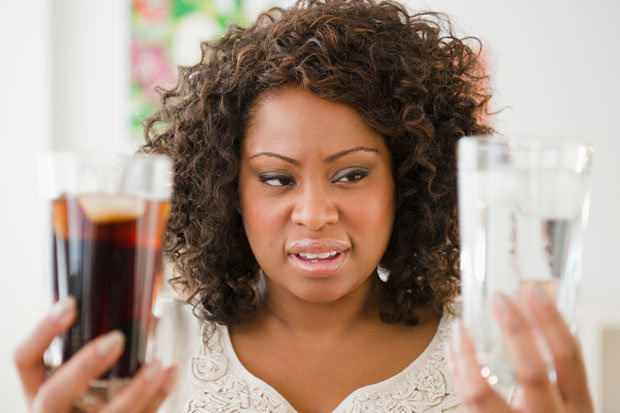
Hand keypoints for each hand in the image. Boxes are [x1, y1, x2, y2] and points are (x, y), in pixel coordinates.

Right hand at [14, 297, 177, 412]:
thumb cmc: (83, 394)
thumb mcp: (75, 371)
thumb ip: (89, 341)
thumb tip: (126, 305)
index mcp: (39, 388)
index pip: (26, 359)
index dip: (43, 332)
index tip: (70, 305)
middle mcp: (53, 411)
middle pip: (54, 395)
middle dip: (84, 366)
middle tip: (115, 339)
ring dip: (135, 390)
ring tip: (156, 364)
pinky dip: (158, 395)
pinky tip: (170, 373)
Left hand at [448, 286, 593, 412]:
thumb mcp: (567, 402)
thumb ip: (553, 369)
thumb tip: (532, 317)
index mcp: (577, 407)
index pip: (569, 358)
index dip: (551, 321)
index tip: (532, 292)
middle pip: (532, 372)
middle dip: (514, 331)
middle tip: (499, 300)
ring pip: (482, 392)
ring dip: (466, 354)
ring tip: (459, 328)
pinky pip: (465, 402)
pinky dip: (457, 371)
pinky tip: (455, 353)